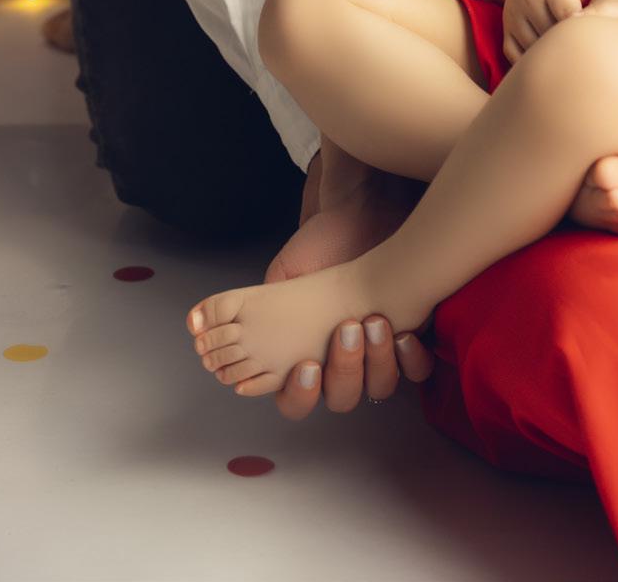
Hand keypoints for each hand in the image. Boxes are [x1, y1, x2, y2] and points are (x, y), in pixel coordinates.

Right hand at [265, 169, 432, 419]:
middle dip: (343, 371)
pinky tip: (401, 333)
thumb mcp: (281, 279)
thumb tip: (203, 327)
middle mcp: (344, 364)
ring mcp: (378, 356)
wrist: (363, 215)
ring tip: (372, 322)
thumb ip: (248, 309)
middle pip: (341, 400)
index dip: (299, 394)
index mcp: (308, 358)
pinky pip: (413, 372)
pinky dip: (408, 358)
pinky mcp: (408, 342)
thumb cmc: (322, 246)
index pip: (297, 401)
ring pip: (378, 389)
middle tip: (345, 331)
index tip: (305, 366)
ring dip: (374, 360)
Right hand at [502, 0, 612, 63]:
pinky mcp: (506, 31)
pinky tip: (553, 69)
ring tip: (577, 71)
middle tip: (596, 66)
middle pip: (551, 33)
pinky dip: (534, 66)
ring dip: (553, 60)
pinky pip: (517, 58)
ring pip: (534, 49)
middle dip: (572, 48)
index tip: (596, 43)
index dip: (580, 28)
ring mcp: (514, 18)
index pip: (565, 10)